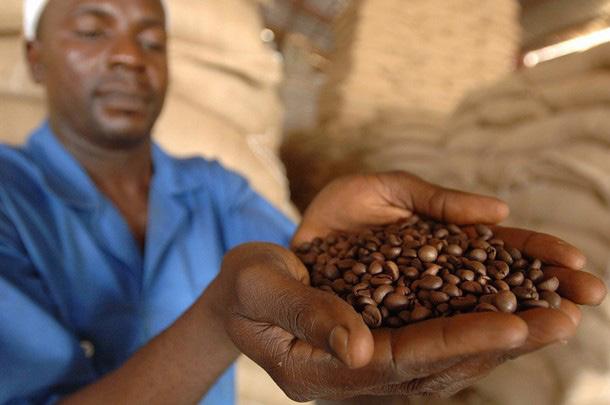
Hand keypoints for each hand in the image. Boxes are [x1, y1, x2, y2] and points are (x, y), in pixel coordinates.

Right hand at [218, 172, 605, 400]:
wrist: (242, 295)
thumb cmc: (245, 286)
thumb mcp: (259, 289)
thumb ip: (306, 315)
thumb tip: (358, 350)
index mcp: (323, 371)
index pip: (403, 359)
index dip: (460, 341)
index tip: (517, 324)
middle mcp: (356, 378)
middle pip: (441, 365)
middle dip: (505, 341)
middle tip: (566, 316)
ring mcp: (372, 369)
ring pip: (450, 359)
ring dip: (506, 335)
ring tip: (559, 309)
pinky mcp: (383, 349)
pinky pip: (440, 344)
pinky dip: (481, 326)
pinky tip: (517, 308)